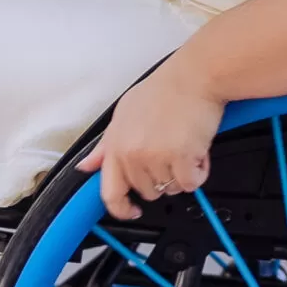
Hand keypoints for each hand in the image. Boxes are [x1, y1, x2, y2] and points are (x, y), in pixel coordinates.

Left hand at [78, 61, 224, 220]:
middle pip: (148, 192)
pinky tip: (199, 152)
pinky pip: (192, 183)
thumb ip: (105, 145)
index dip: (121, 208)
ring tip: (186, 146)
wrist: (196, 75)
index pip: (110, 192)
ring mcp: (156, 157)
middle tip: (172, 154)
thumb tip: (86, 166)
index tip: (132, 211)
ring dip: (183, 174)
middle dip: (162, 179)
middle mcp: (132, 154)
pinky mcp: (181, 158)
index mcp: (116, 145)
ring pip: (172, 189)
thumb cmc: (165, 89)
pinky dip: (199, 172)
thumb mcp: (125, 112)